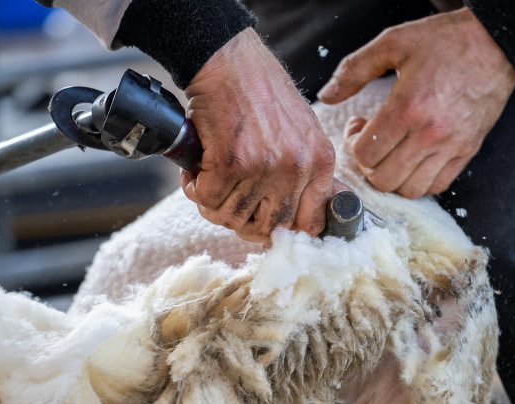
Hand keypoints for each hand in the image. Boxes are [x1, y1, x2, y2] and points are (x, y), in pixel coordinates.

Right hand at [183, 28, 336, 242]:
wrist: (228, 60)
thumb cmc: (259, 92)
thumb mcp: (302, 131)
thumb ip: (306, 173)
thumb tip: (309, 221)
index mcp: (320, 160)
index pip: (310, 225)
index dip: (283, 234)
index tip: (264, 226)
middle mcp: (297, 167)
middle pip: (268, 229)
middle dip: (242, 222)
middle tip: (227, 202)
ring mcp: (265, 168)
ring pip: (233, 218)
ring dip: (213, 205)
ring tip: (209, 180)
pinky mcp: (231, 164)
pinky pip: (209, 201)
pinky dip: (195, 190)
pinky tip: (196, 172)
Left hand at [317, 9, 514, 198]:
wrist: (495, 43)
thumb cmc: (444, 41)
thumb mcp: (393, 43)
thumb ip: (354, 70)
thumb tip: (326, 96)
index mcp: (408, 107)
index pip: (365, 154)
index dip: (353, 145)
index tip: (358, 127)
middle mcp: (430, 133)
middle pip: (383, 179)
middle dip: (368, 165)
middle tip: (371, 143)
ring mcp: (451, 146)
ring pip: (409, 190)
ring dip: (392, 177)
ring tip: (391, 153)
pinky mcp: (467, 151)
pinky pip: (437, 186)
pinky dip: (418, 181)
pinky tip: (412, 159)